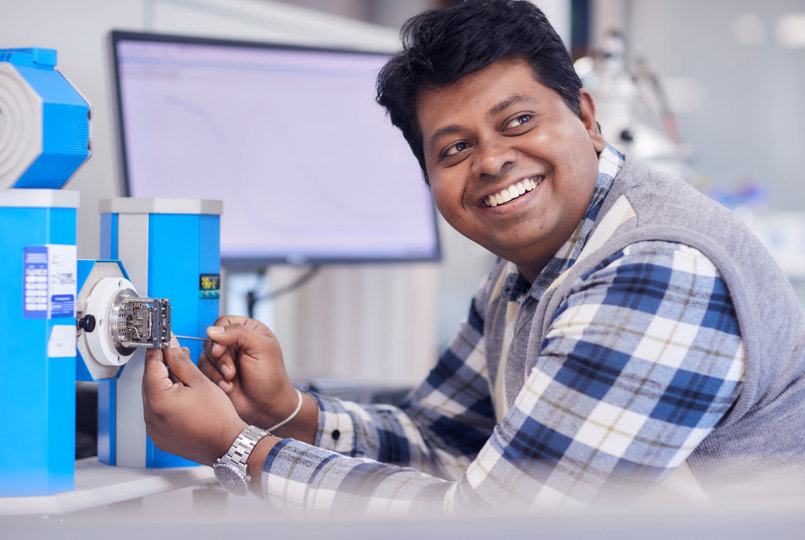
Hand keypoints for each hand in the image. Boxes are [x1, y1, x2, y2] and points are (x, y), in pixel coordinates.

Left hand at [142, 340, 246, 465]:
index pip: (151, 366)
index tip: (163, 341)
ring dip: (163, 383)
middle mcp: (151, 417)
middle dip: (162, 366)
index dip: (158, 350)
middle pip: (149, 381)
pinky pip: (156, 413)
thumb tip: (170, 346)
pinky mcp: (159, 436)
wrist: (227, 445)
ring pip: (152, 397)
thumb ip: (180, 361)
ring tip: (183, 375)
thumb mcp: (200, 381)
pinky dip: (165, 401)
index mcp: (159, 400)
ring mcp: (154, 429)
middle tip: (176, 354)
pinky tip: (181, 395)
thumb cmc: (218, 418)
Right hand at [198, 316, 298, 430]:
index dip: (218, 336)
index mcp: (248, 330)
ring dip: (216, 370)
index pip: (222, 323)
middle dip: (219, 358)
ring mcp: (225, 359)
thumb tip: (212, 330)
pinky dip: (214, 379)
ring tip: (231, 380)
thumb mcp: (261, 348)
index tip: (221, 350)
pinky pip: (203, 371)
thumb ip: (239, 333)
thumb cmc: (271, 377)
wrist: (267, 406)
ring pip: (205, 356)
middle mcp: (235, 343)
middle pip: (211, 340)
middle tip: (231, 371)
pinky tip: (228, 387)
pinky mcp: (217, 374)